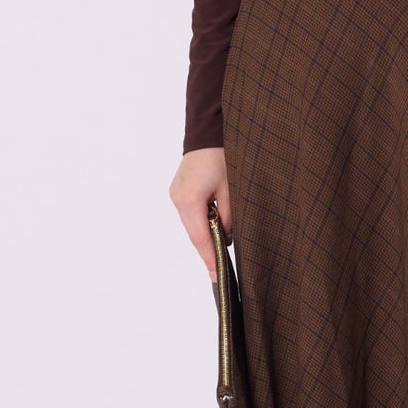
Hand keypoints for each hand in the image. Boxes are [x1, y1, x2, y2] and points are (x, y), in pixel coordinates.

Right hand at [170, 146, 228, 281]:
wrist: (208, 132)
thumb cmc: (223, 156)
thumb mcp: (233, 189)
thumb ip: (229, 217)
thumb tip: (225, 237)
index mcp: (191, 200)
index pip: (201, 238)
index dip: (209, 258)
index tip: (216, 276)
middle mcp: (178, 199)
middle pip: (193, 234)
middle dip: (207, 248)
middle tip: (220, 267)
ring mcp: (175, 194)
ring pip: (191, 224)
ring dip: (205, 233)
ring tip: (221, 243)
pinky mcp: (177, 190)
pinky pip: (189, 213)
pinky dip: (201, 221)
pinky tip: (213, 223)